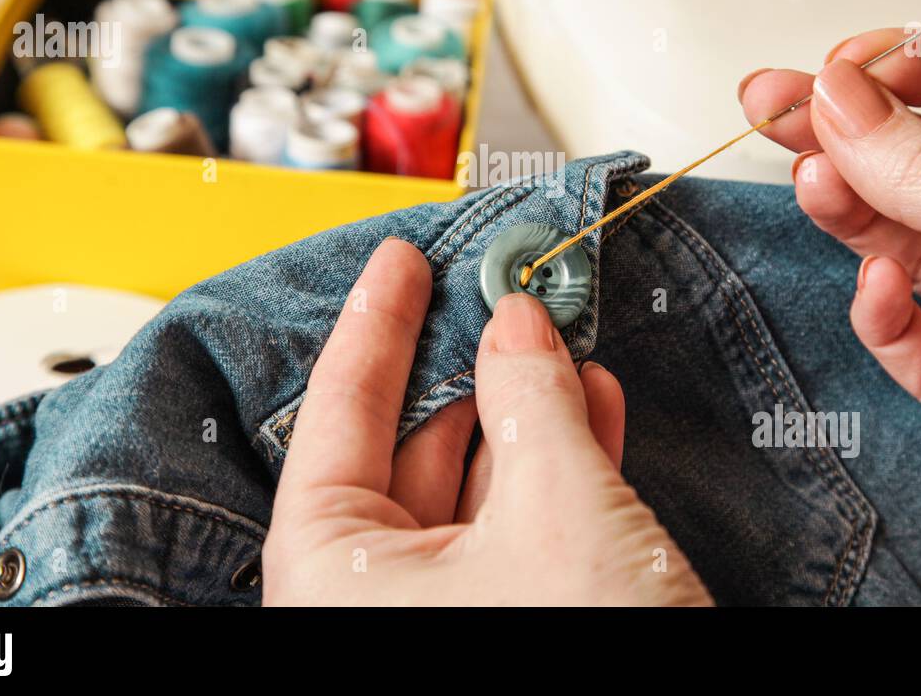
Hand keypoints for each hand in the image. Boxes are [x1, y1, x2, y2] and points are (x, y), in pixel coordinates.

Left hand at [262, 238, 709, 605]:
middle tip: (500, 294)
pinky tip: (589, 408)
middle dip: (468, 367)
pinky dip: (555, 466)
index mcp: (331, 578)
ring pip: (472, 486)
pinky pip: (515, 527)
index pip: (337, 417)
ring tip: (558, 344)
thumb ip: (532, 400)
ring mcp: (441, 615)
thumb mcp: (561, 508)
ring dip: (524, 411)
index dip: (375, 326)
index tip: (399, 263)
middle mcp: (371, 601)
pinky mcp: (506, 620)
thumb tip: (518, 323)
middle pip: (408, 448)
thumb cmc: (582, 661)